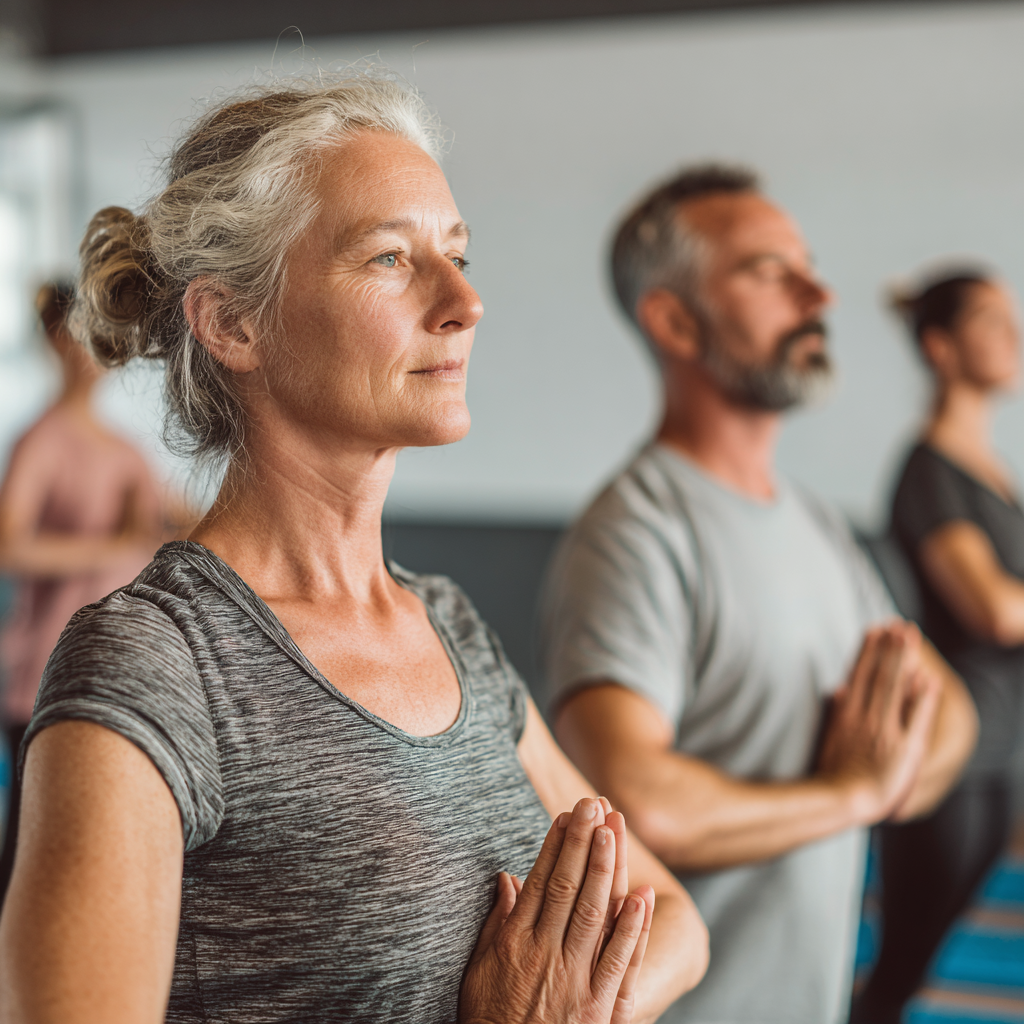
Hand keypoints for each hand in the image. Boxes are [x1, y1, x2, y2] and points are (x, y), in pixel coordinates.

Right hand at [459, 797, 654, 1023]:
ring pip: (593, 914)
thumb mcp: (480, 968)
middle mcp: (544, 954)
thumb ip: (496, 921)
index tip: (567, 816)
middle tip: (593, 805)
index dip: (556, 847)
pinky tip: (641, 897)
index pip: (540, 882)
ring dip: (605, 870)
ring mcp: (573, 980)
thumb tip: (505, 878)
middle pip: (567, 887)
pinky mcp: (597, 1008)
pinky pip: (617, 963)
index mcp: (515, 942)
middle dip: (582, 842)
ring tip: (612, 830)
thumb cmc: (488, 1018)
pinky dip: (631, 929)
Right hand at [817, 621, 940, 824]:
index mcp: (846, 712)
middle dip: (889, 647)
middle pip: (877, 674)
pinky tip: (928, 679)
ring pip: (893, 687)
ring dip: (902, 660)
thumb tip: (837, 688)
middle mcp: (864, 716)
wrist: (841, 799)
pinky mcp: (903, 748)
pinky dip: (921, 698)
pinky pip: (914, 718)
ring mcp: (883, 730)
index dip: (868, 650)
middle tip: (898, 624)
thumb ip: (835, 710)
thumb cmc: (832, 771)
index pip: (859, 673)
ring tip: (911, 637)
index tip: (875, 629)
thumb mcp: (828, 736)